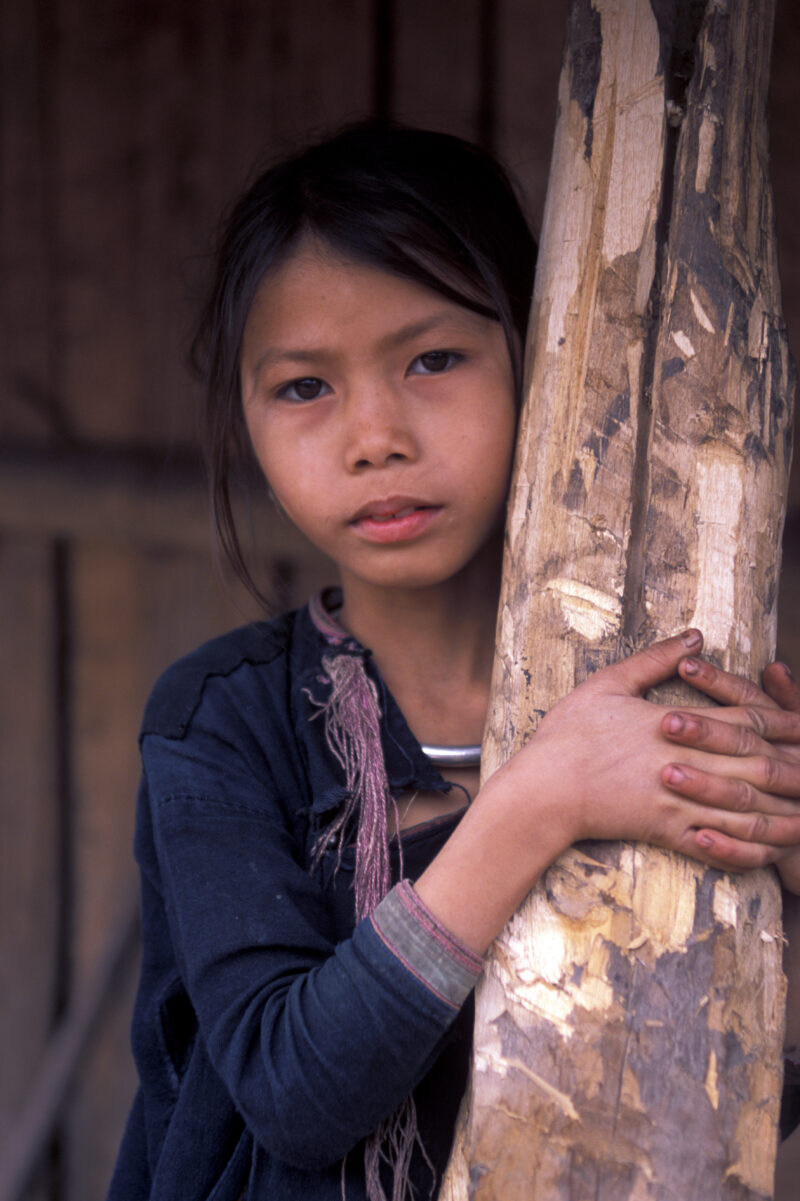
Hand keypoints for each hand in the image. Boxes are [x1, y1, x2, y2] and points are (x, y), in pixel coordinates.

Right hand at [493, 631, 799, 871]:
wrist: (543, 790)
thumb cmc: (570, 733)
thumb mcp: (609, 683)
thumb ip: (656, 660)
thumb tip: (696, 636)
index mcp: (676, 724)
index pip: (744, 720)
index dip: (780, 722)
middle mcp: (686, 763)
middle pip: (758, 766)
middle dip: (793, 769)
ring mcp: (679, 801)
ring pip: (747, 810)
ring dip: (781, 813)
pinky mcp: (667, 831)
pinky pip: (718, 845)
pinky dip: (748, 848)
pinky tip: (766, 849)